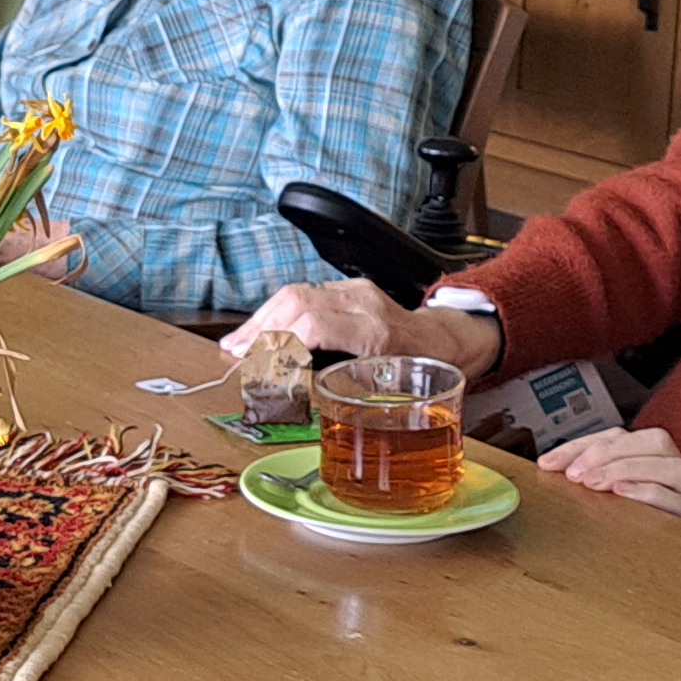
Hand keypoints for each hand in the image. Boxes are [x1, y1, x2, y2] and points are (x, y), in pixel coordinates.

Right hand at [226, 281, 497, 377]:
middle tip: (237, 356)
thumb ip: (345, 385)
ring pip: (294, 294)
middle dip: (260, 330)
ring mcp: (352, 290)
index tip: (260, 366)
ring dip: (261, 321)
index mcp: (374, 331)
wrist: (443, 339)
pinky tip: (259, 331)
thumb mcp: (388, 386)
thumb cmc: (421, 368)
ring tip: (237, 346)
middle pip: (296, 302)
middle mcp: (361, 302)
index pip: (314, 323)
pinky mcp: (344, 288)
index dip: (281, 343)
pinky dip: (274, 314)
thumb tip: (296, 393)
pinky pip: (302, 294)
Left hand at [537, 425, 680, 529]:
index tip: (550, 463)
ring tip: (594, 483)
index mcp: (655, 456)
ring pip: (672, 468)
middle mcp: (677, 468)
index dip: (583, 445)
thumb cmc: (645, 521)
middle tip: (575, 474)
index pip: (620, 436)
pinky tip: (622, 495)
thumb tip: (550, 468)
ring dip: (628, 470)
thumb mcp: (616, 494)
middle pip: (654, 441)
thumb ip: (592, 477)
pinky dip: (650, 494)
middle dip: (608, 453)